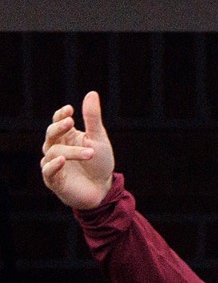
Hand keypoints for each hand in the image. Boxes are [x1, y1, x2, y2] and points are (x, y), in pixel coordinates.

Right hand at [41, 92, 114, 209]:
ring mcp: (53, 164)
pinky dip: (53, 165)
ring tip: (91, 152)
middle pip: (51, 134)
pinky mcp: (54, 180)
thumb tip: (91, 93)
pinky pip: (48, 171)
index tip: (70, 109)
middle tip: (71, 121)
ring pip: (54, 152)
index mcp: (66, 136)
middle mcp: (56, 148)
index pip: (57, 122)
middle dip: (59, 127)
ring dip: (72, 151)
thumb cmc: (100, 162)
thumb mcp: (99, 139)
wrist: (103, 189)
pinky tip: (61, 160)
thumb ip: (92, 118)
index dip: (61, 115)